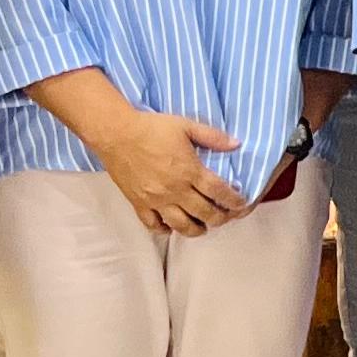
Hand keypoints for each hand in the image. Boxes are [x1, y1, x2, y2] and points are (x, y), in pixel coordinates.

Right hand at [91, 104, 245, 237]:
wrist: (116, 134)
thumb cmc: (151, 128)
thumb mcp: (186, 126)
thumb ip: (213, 137)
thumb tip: (236, 144)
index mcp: (189, 171)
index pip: (218, 192)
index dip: (233, 201)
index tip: (240, 204)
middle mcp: (174, 189)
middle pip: (204, 212)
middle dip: (220, 218)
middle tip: (225, 217)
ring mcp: (156, 200)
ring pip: (181, 225)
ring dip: (196, 229)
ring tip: (203, 227)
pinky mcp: (138, 203)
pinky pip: (153, 224)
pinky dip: (164, 229)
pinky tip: (171, 227)